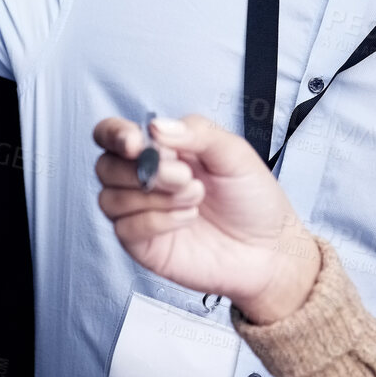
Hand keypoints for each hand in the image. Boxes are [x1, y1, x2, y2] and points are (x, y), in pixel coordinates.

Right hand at [94, 115, 321, 324]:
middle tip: (185, 175)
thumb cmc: (254, 200)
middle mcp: (146, 180)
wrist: (270, 250)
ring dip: (155, 195)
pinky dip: (157, 220)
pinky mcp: (144, 244)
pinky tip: (187, 218)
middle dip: (144, 168)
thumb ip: (197, 132)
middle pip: (105, 166)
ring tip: (196, 197)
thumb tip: (156, 127)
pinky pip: (126, 228)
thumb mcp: (234, 153)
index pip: (114, 135)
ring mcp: (142, 213)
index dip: (115, 135)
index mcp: (163, 150)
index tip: (136, 143)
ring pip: (110, 197)